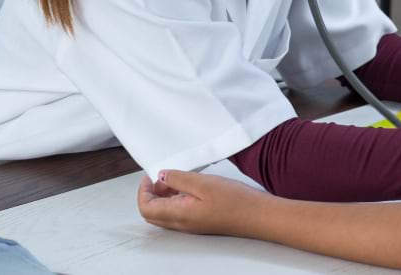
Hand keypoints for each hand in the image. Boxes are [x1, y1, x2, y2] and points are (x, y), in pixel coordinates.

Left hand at [137, 170, 265, 235]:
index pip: (146, 208)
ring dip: (164, 196)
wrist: (257, 215)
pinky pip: (178, 213)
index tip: (150, 176)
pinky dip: (176, 199)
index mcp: (178, 215)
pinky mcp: (200, 222)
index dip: (143, 191)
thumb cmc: (234, 200)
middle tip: (162, 177)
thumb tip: (160, 176)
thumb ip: (178, 179)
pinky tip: (190, 187)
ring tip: (177, 179)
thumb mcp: (203, 183)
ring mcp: (191, 225)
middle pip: (152, 213)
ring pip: (165, 213)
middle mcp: (181, 224)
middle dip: (151, 194)